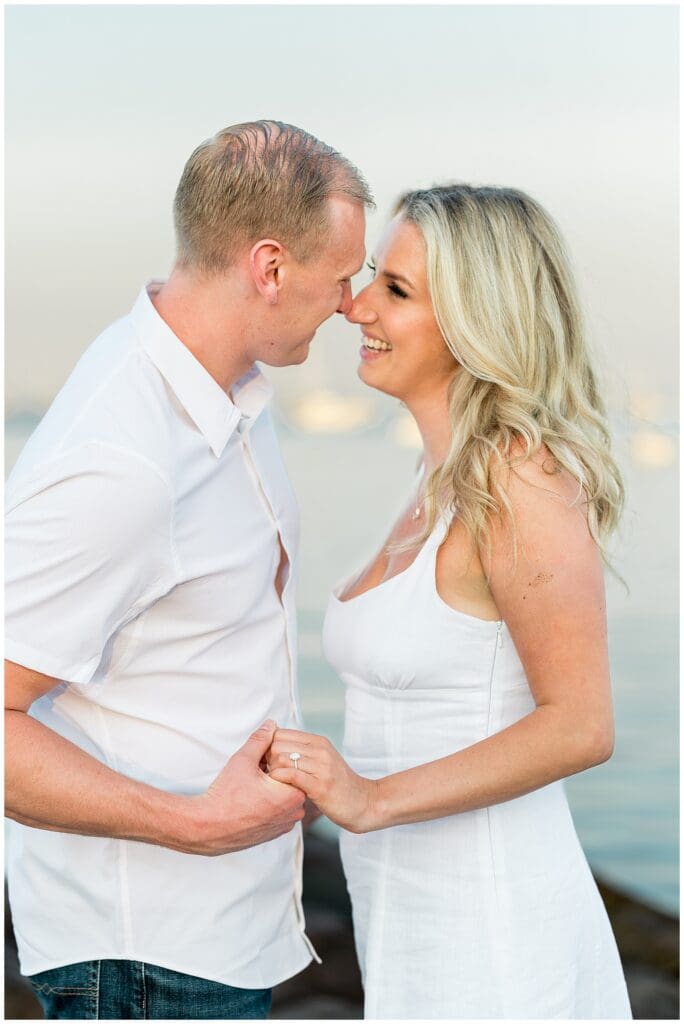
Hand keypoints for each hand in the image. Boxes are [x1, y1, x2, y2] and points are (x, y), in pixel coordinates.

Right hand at [184, 720, 305, 855]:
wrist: (208, 828)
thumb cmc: (226, 796)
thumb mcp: (243, 760)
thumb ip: (260, 740)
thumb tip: (271, 725)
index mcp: (293, 793)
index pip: (293, 766)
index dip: (274, 760)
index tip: (258, 766)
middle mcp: (295, 811)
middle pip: (290, 781)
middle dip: (274, 774)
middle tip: (252, 777)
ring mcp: (285, 824)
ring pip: (284, 797)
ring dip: (272, 790)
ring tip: (250, 790)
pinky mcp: (275, 833)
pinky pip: (278, 812)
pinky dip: (267, 805)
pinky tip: (249, 803)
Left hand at [266, 728, 377, 833]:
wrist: (364, 803)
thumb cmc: (339, 784)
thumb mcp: (322, 760)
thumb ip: (303, 752)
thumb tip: (274, 746)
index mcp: (318, 741)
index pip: (280, 733)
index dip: (267, 747)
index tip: (266, 762)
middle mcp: (320, 750)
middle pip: (277, 744)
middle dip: (266, 759)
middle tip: (267, 774)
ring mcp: (321, 767)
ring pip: (281, 758)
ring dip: (271, 772)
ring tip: (273, 783)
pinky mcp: (320, 786)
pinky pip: (291, 775)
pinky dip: (279, 780)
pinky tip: (279, 789)